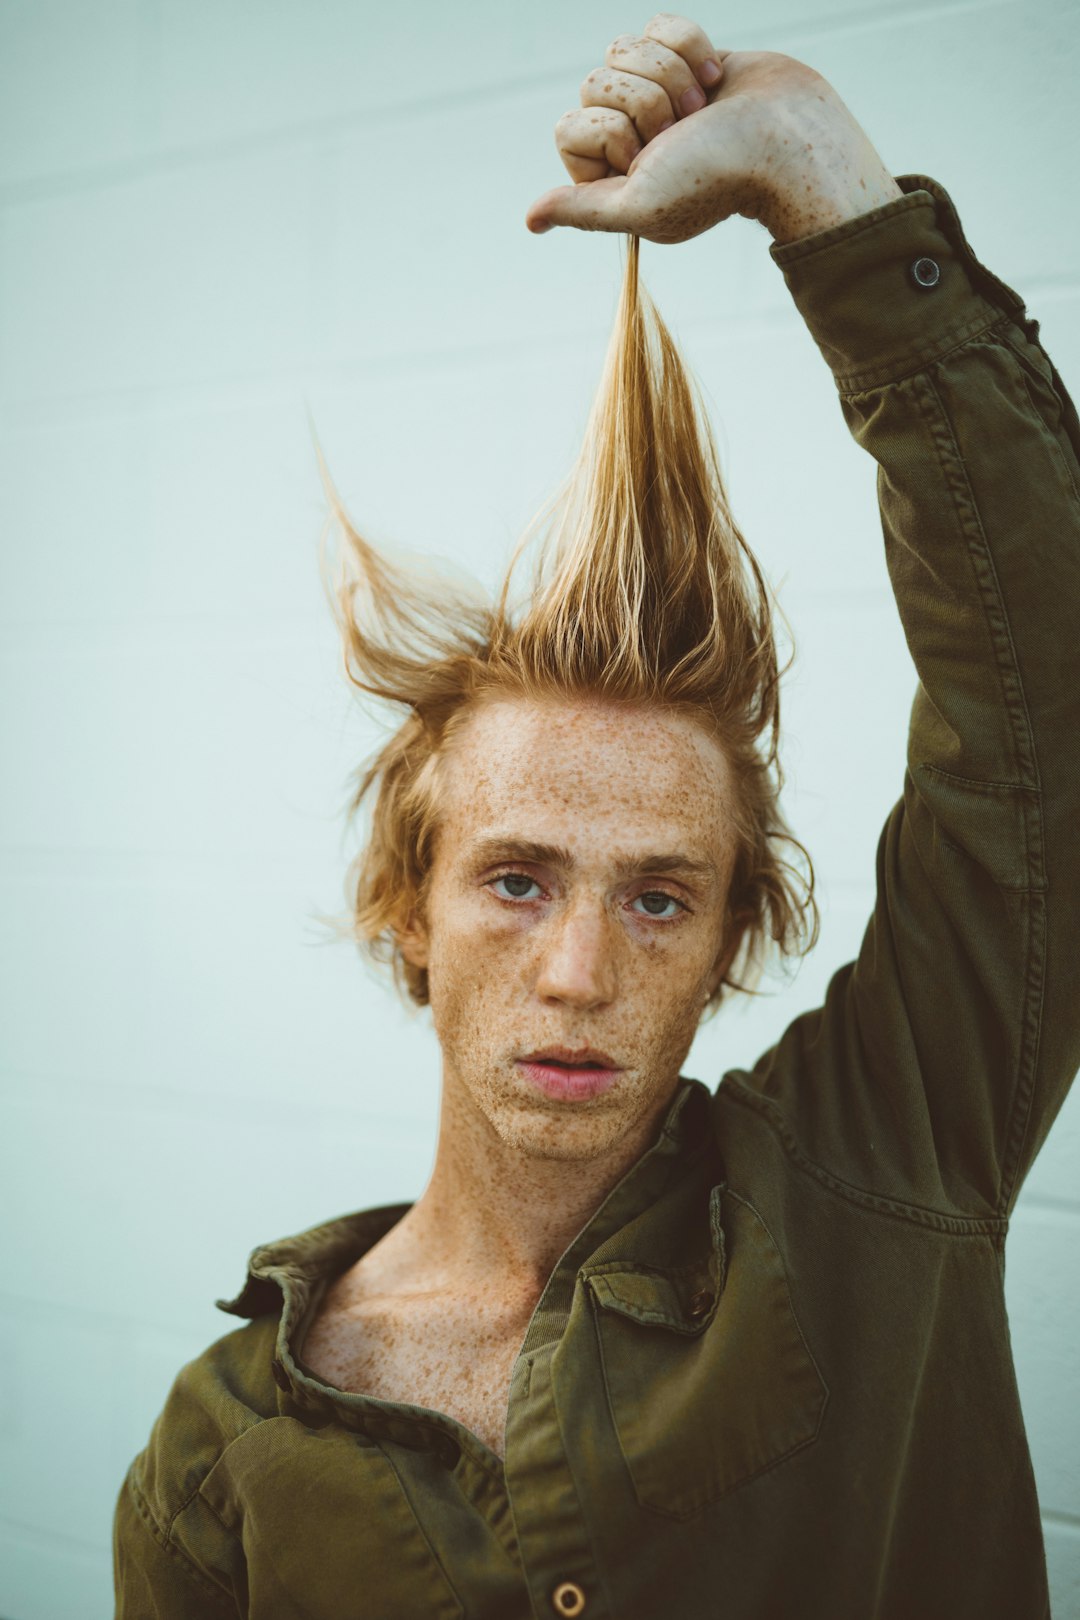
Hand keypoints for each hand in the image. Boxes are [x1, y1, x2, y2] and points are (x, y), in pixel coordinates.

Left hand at [526, 18, 901, 245]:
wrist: (788, 139)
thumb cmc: (716, 179)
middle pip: (596, 83)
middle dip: (646, 100)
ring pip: (624, 48)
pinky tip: (714, 78)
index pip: (571, 126)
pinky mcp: (686, 61)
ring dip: (670, 73)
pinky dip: (689, 44)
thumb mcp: (639, 206)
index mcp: (612, 176)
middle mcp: (631, 136)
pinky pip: (657, 26)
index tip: (649, 156)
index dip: (610, 132)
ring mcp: (659, 95)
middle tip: (685, 133)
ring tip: (704, 110)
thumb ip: (582, 209)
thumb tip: (530, 220)